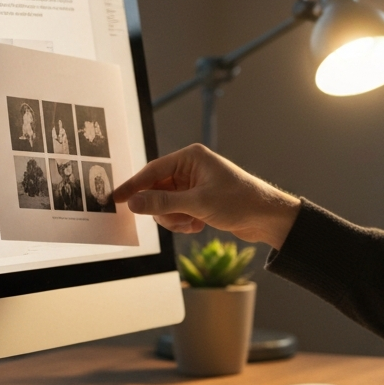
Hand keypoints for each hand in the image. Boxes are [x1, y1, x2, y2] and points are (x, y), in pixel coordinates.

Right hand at [113, 144, 300, 248]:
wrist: (267, 217)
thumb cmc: (239, 202)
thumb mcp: (198, 204)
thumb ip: (163, 203)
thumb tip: (134, 203)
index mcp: (190, 157)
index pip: (152, 170)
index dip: (133, 186)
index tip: (116, 199)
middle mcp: (190, 168)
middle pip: (156, 190)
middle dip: (163, 210)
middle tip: (176, 220)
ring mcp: (194, 185)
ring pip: (165, 205)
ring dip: (174, 219)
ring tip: (192, 224)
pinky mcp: (198, 200)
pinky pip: (176, 212)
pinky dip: (183, 222)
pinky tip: (198, 226)